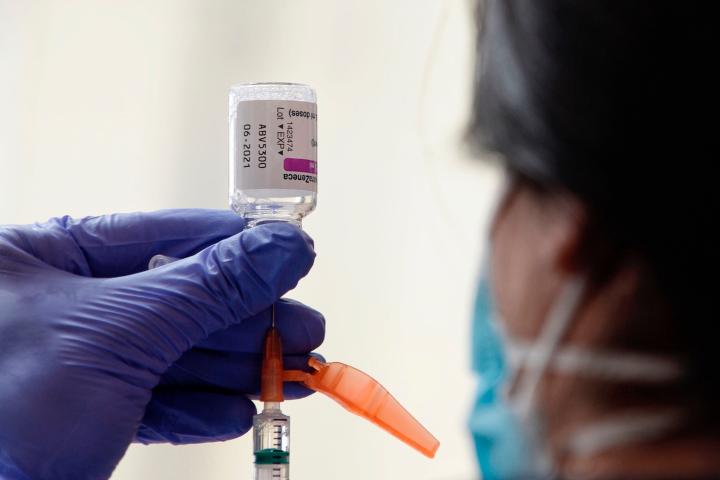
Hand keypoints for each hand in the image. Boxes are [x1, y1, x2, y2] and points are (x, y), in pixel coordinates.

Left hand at [0, 209, 324, 479]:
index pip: (157, 235)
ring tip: (291, 374)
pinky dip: (198, 411)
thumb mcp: (121, 329)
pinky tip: (234, 412)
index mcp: (44, 257)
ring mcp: (74, 364)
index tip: (286, 255)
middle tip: (301, 329)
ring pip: (172, 356)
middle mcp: (60, 306)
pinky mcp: (84, 419)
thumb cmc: (1, 405)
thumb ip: (209, 286)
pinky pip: (153, 404)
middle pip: (177, 301)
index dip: (230, 246)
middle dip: (246, 322)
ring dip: (235, 370)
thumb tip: (280, 249)